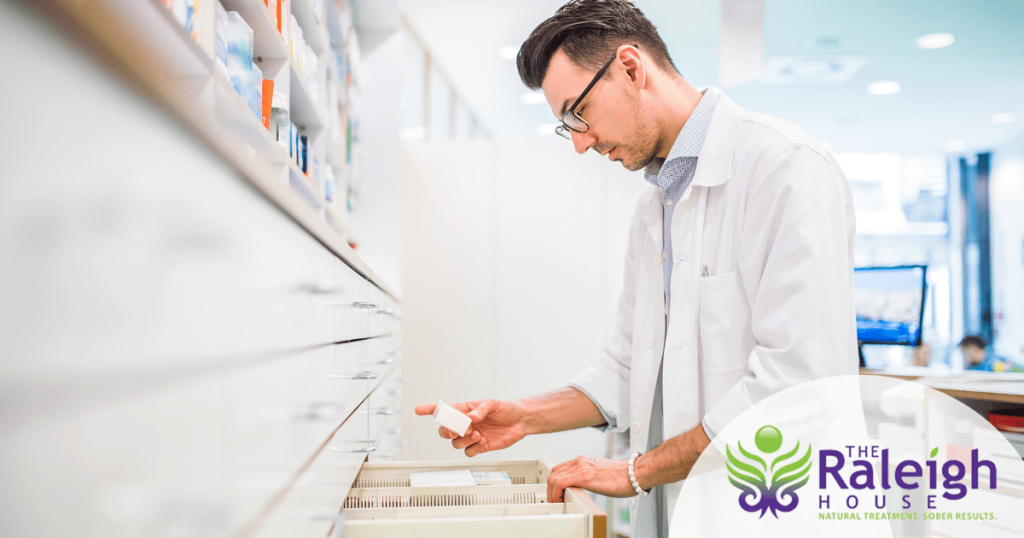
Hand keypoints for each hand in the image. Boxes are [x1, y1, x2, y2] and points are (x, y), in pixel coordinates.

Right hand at [413, 399, 527, 456]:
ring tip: (477, 434)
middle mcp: (466, 424)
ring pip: (455, 443)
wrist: (521, 421)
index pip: (444, 409)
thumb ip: (481, 409)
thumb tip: (472, 416)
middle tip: (458, 429)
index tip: (419, 410)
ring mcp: (472, 436)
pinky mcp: (480, 446)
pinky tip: (482, 441)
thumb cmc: (507, 408)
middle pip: (445, 431)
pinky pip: (468, 452)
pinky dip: (473, 448)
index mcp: (465, 410)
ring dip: (463, 440)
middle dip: (447, 431)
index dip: (430, 409)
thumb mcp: (494, 403)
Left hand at [546, 456, 636, 502]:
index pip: (560, 469)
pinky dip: (555, 493)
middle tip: (555, 500)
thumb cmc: (623, 477)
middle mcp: (580, 461)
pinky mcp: (583, 475)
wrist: (635, 473)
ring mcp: (581, 467)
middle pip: (554, 473)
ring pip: (553, 477)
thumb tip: (582, 489)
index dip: (554, 483)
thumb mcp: (599, 475)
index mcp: (583, 461)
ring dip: (551, 493)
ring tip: (558, 502)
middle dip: (550, 489)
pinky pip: (559, 483)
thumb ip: (589, 478)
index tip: (557, 494)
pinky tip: (561, 500)